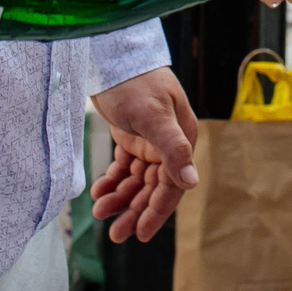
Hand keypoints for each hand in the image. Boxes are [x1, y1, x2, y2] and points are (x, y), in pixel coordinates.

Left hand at [88, 67, 202, 242]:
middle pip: (153, 187)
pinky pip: (124, 168)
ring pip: (137, 180)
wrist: (110, 56)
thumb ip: (172, 149)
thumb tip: (191, 182)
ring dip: (121, 197)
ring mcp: (149, 141)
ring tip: (100, 211)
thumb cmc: (134, 83)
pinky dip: (113, 180)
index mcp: (180, 139)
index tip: (141, 234)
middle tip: (115, 234)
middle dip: (134, 210)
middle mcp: (167, 144)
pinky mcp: (132, 137)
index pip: (171, 185)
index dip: (156, 211)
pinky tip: (99, 190)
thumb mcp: (152, 116)